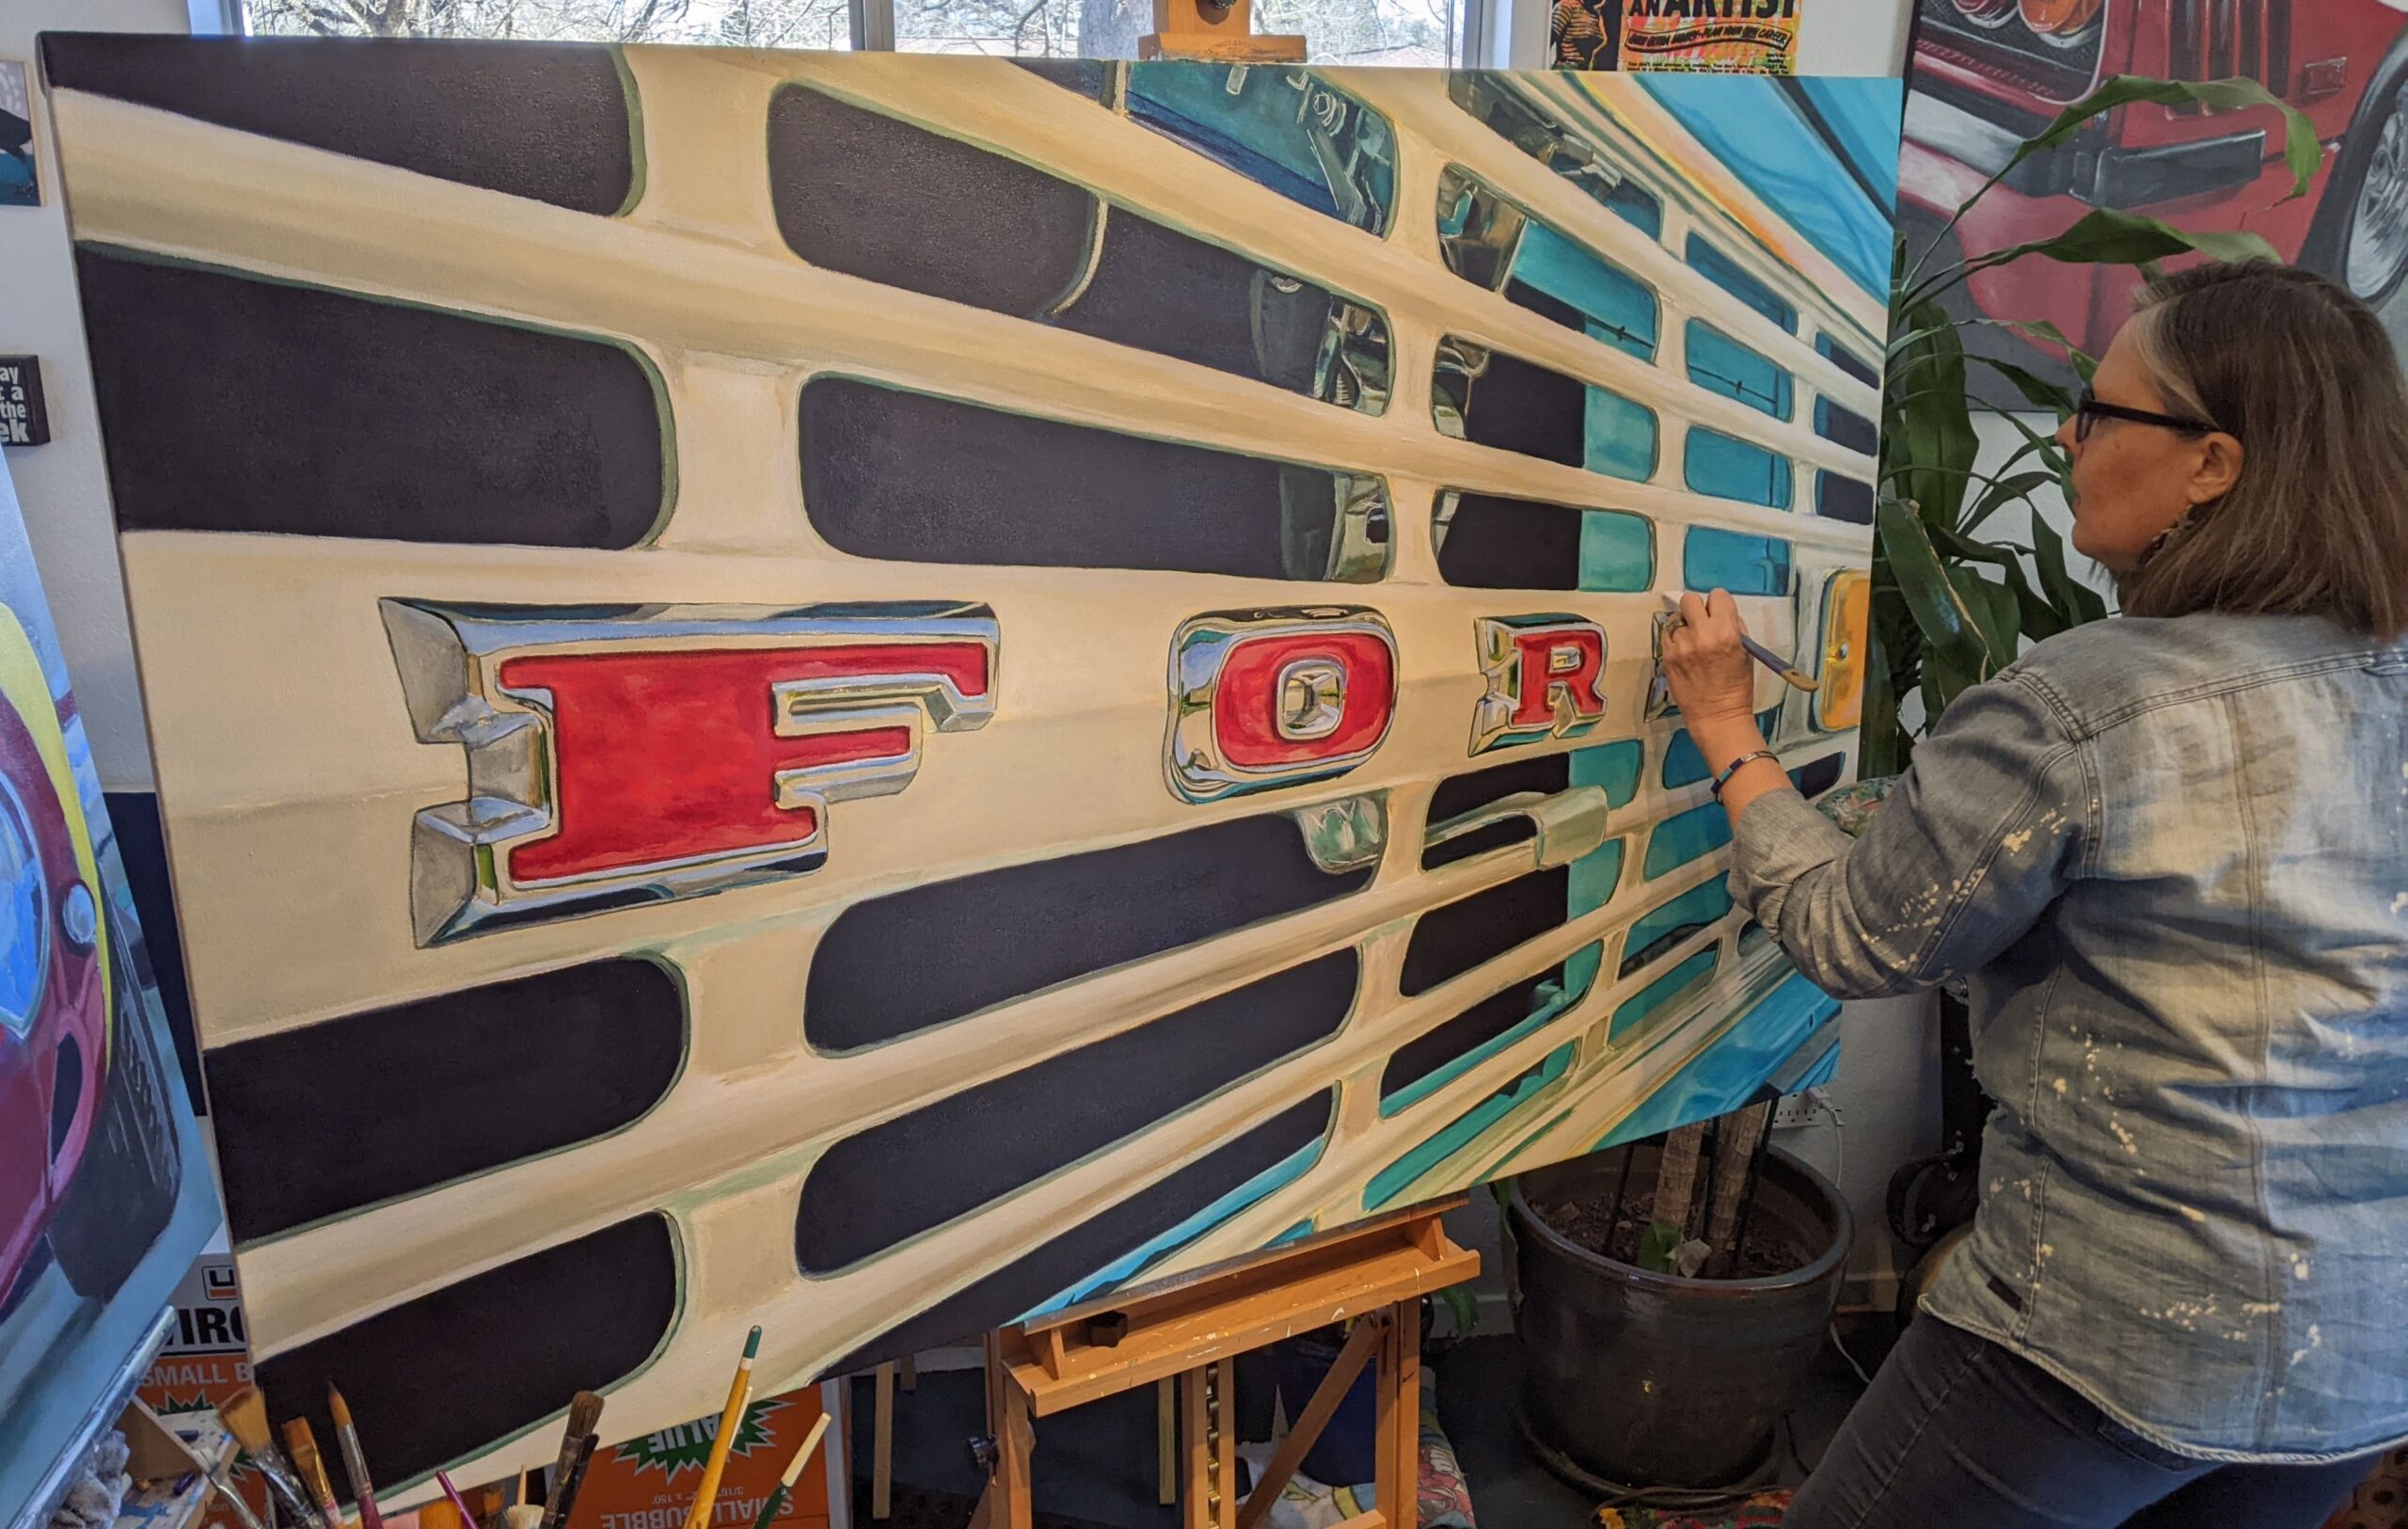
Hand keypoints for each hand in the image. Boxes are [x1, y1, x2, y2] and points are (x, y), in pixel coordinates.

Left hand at [1662, 590, 1757, 725]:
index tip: (1719, 615)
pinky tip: (1684, 652)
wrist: (1717, 716)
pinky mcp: (1667, 656)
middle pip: (1690, 599)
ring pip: (1677, 618)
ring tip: (1693, 644)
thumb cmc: (1737, 687)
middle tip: (1702, 624)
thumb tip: (1722, 613)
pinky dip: (1675, 639)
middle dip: (1697, 609)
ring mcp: (1681, 646)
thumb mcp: (1746, 652)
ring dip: (1685, 627)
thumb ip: (1734, 627)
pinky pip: (1667, 635)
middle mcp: (1701, 635)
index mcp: (1726, 633)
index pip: (1718, 596)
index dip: (1719, 605)